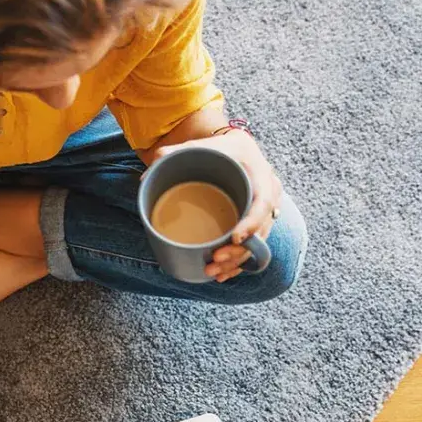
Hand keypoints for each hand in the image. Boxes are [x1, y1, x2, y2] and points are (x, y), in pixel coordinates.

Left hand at [154, 130, 282, 281]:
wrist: (237, 150)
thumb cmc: (220, 149)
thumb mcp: (202, 146)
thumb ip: (178, 152)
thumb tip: (153, 164)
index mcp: (260, 175)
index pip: (263, 203)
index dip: (251, 223)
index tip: (235, 238)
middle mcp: (269, 196)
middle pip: (260, 231)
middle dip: (238, 251)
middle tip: (214, 259)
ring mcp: (265, 212)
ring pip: (257, 244)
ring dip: (236, 262)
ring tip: (212, 271)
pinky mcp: (257, 224)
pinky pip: (252, 248)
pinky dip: (237, 264)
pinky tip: (222, 275)